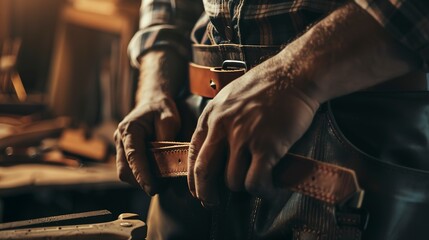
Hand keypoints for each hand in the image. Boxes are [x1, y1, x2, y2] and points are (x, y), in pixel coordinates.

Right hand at [115, 95, 179, 194]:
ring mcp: (119, 146)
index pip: (133, 157)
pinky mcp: (123, 153)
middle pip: (125, 170)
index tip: (152, 188)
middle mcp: (120, 139)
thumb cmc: (162, 109)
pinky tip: (154, 174)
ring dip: (140, 180)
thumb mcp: (169, 118)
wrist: (153, 102)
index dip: (142, 175)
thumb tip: (167, 159)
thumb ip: (167, 137)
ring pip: (125, 173)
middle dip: (141, 182)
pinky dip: (140, 175)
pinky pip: (128, 170)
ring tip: (160, 181)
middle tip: (162, 187)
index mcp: (129, 129)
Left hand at [187, 1, 420, 206]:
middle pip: (204, 172)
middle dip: (206, 193)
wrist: (294, 75)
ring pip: (232, 180)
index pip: (193, 154)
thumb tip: (215, 146)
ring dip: (242, 189)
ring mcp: (243, 137)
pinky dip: (261, 191)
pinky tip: (268, 189)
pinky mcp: (266, 146)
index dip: (193, 178)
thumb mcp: (230, 97)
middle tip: (213, 203)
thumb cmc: (266, 85)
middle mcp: (223, 128)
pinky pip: (256, 182)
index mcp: (211, 116)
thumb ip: (219, 120)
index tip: (198, 190)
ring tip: (254, 186)